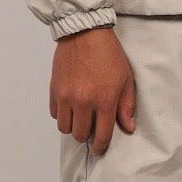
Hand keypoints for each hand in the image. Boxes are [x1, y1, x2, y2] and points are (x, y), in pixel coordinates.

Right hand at [49, 27, 136, 154]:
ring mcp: (66, 96)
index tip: (100, 147)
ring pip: (64, 127)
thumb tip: (128, 127)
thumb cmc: (108, 54)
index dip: (100, 146)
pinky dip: (62, 114)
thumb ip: (126, 106)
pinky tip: (71, 106)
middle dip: (86, 135)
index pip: (101, 135)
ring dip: (73, 126)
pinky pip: (55, 114)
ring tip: (80, 117)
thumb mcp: (126, 79)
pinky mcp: (54, 90)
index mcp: (104, 100)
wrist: (85, 33)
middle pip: (79, 134)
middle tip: (91, 127)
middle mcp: (83, 101)